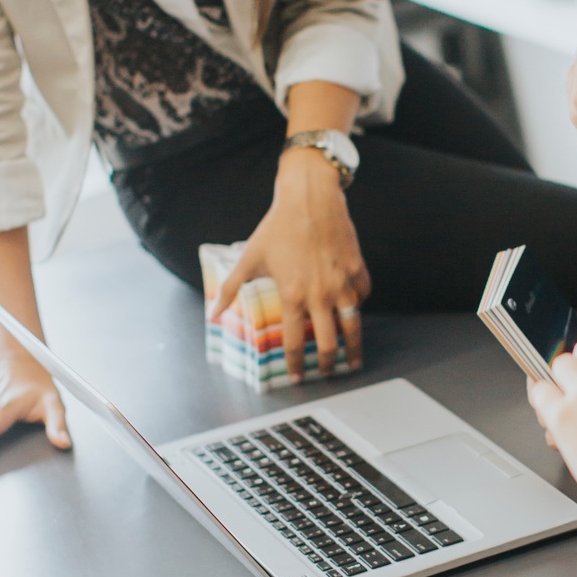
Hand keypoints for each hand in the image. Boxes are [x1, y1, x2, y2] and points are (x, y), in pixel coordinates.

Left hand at [211, 148, 370, 381]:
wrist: (309, 198)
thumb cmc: (277, 227)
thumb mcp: (249, 258)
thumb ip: (230, 290)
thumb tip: (214, 314)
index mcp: (293, 296)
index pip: (295, 343)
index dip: (295, 365)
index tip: (296, 378)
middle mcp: (320, 294)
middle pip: (329, 343)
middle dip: (328, 364)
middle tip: (327, 373)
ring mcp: (342, 282)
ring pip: (353, 325)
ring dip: (354, 347)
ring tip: (354, 360)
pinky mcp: (356, 268)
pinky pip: (362, 294)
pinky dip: (359, 304)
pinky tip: (354, 309)